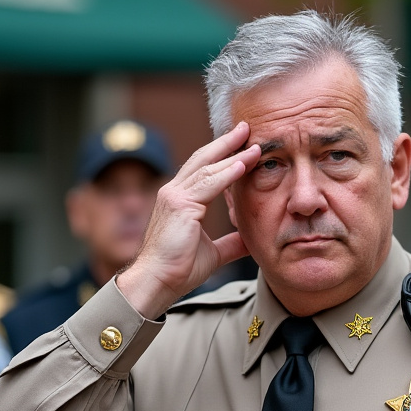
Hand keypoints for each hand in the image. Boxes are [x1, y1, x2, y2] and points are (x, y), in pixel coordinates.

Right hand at [117, 122, 257, 316]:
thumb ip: (231, 243)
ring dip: (233, 154)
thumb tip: (251, 240)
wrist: (158, 282)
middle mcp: (174, 192)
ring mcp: (175, 196)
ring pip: (208, 168)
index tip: (243, 144)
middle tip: (246, 127)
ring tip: (253, 144)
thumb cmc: (179, 269)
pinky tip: (243, 164)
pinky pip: (208, 184)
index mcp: (180, 199)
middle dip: (226, 142)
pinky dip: (227, 173)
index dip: (223, 155)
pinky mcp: (180, 206)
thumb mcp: (213, 252)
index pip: (204, 169)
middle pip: (203, 159)